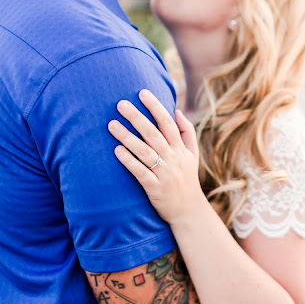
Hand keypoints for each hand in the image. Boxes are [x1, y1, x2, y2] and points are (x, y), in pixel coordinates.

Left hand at [108, 89, 207, 224]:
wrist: (189, 211)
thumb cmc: (187, 179)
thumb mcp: (193, 155)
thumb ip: (187, 132)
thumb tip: (176, 110)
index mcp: (181, 149)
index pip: (168, 123)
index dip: (155, 106)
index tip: (142, 92)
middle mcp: (173, 159)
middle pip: (153, 134)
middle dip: (137, 117)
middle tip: (120, 103)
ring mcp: (164, 174)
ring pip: (144, 151)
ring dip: (127, 137)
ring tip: (111, 124)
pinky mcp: (155, 188)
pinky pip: (140, 172)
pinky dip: (128, 161)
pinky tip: (116, 150)